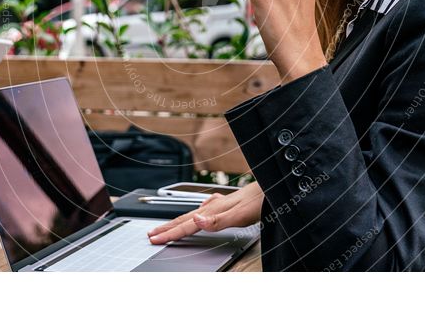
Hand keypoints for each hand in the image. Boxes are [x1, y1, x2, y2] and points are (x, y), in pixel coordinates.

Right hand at [147, 182, 263, 243]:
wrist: (273, 187)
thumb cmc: (260, 201)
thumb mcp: (240, 215)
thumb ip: (217, 220)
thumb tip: (195, 220)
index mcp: (214, 210)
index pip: (187, 224)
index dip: (170, 233)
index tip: (154, 238)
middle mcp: (214, 205)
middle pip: (185, 218)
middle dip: (167, 227)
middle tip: (151, 233)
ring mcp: (219, 203)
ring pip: (193, 214)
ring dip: (177, 222)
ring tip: (166, 226)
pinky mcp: (227, 203)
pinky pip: (203, 211)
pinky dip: (194, 215)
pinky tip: (198, 214)